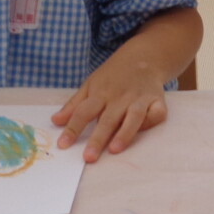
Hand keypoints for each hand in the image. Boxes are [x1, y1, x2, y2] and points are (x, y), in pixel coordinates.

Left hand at [52, 40, 169, 163]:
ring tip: (115, 149)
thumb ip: (74, 104)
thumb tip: (55, 121)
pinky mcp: (158, 100)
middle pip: (107, 119)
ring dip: (125, 133)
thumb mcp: (91, 84)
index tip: (63, 145)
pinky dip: (151, 122)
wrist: (144, 55)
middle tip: (88, 157)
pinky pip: (156, 113)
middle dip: (98, 139)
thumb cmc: (114, 75)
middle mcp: (120, 96)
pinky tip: (142, 132)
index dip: (73, 128)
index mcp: (101, 92)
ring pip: (133, 117)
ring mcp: (140, 98)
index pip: (84, 112)